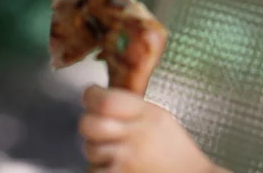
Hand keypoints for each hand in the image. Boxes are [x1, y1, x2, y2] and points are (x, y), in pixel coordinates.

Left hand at [79, 85, 223, 172]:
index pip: (105, 100)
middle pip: (89, 123)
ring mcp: (127, 159)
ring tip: (116, 151)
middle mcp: (136, 134)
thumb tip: (97, 97)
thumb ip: (131, 106)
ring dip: (97, 150)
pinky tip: (118, 166)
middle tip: (98, 127)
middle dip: (89, 124)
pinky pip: (93, 170)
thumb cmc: (173, 148)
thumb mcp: (159, 116)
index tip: (91, 97)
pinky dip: (101, 169)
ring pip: (89, 149)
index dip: (91, 96)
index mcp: (147, 114)